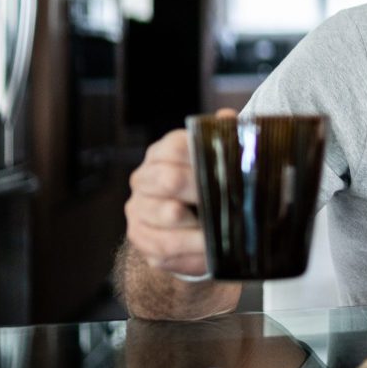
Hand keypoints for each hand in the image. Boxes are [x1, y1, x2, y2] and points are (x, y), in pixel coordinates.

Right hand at [125, 109, 236, 278]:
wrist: (193, 223)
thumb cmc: (211, 185)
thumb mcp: (220, 160)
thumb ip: (224, 137)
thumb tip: (227, 117)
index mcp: (163, 153)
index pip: (176, 146)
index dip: (202, 157)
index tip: (227, 169)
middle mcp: (144, 178)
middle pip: (169, 179)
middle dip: (201, 191)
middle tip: (227, 200)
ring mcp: (139, 208)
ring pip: (166, 214)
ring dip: (198, 225)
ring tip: (221, 230)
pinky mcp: (141, 238)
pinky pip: (163, 246)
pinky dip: (190, 250)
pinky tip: (209, 250)